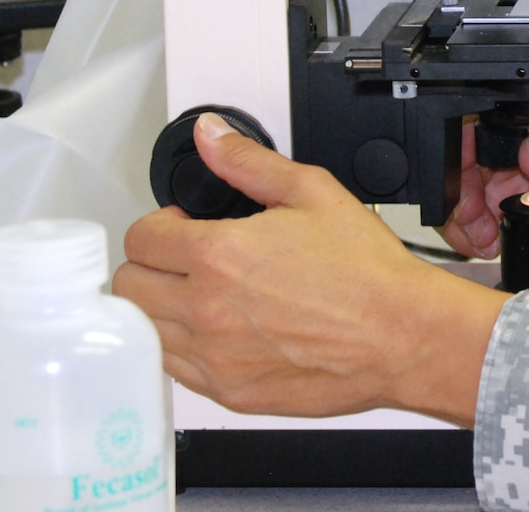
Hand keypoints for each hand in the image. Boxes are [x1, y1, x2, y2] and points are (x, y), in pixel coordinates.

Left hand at [113, 113, 505, 426]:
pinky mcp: (228, 392)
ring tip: (204, 294)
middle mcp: (206, 309)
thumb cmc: (366, 272)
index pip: (140, 239)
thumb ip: (248, 161)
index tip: (184, 227)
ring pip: (143, 331)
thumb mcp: (312, 192)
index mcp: (219, 255)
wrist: (400, 335)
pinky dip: (183, 347)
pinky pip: (174, 369)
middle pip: (129, 286)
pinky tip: (219, 329)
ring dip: (162, 307)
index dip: (160, 225)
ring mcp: (214, 357)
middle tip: (187, 259)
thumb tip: (211, 137)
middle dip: (152, 264)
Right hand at [440, 105, 528, 262]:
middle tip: (474, 220)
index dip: (467, 153)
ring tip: (482, 238)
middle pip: (468, 162)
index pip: (487, 123)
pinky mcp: (525, 215)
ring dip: (464, 219)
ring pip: (469, 195)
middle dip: (461, 194)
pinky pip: (484, 222)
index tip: (472, 186)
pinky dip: (475, 236)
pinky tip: (487, 244)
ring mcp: (524, 183)